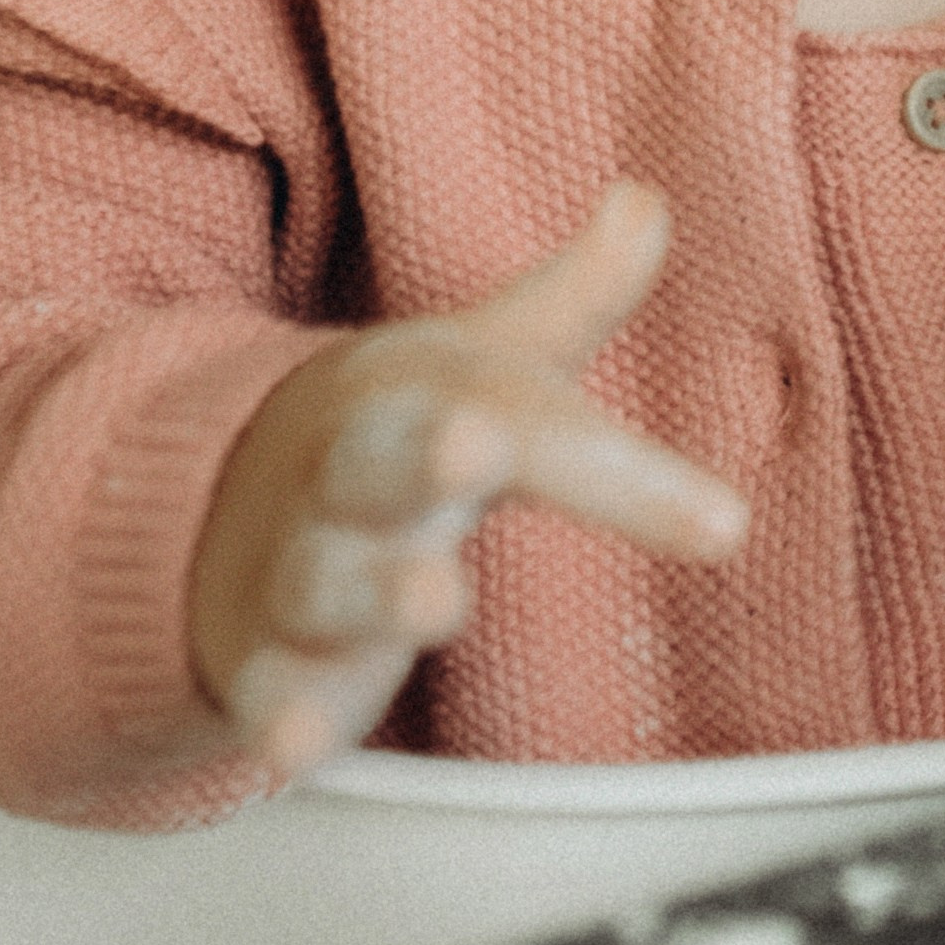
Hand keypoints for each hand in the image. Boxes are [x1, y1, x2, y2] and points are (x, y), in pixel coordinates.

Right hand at [191, 181, 746, 776]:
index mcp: (418, 394)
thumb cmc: (392, 431)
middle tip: (479, 446)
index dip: (624, 472)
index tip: (727, 526)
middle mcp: (354, 475)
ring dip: (381, 591)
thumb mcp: (482, 363)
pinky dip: (280, 720)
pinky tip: (296, 743)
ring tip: (438, 600)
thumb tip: (649, 200)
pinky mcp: (261, 664)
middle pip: (389, 459)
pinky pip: (267, 696)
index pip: (527, 418)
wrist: (217, 496)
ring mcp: (300, 568)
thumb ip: (576, 298)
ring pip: (329, 581)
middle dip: (433, 452)